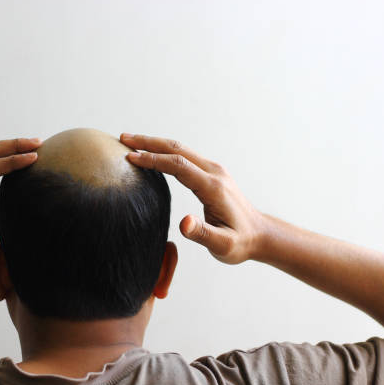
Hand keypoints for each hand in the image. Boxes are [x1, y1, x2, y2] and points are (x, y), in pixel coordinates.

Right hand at [121, 133, 263, 263]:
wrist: (260, 235)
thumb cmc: (240, 242)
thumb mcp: (223, 245)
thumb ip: (203, 234)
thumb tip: (183, 224)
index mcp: (213, 187)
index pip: (178, 165)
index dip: (153, 160)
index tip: (130, 158)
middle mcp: (213, 173)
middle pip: (177, 149)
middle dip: (148, 142)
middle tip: (123, 139)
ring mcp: (213, 170)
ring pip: (180, 149)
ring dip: (154, 143)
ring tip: (130, 142)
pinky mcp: (210, 173)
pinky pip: (184, 156)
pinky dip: (164, 151)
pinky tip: (150, 154)